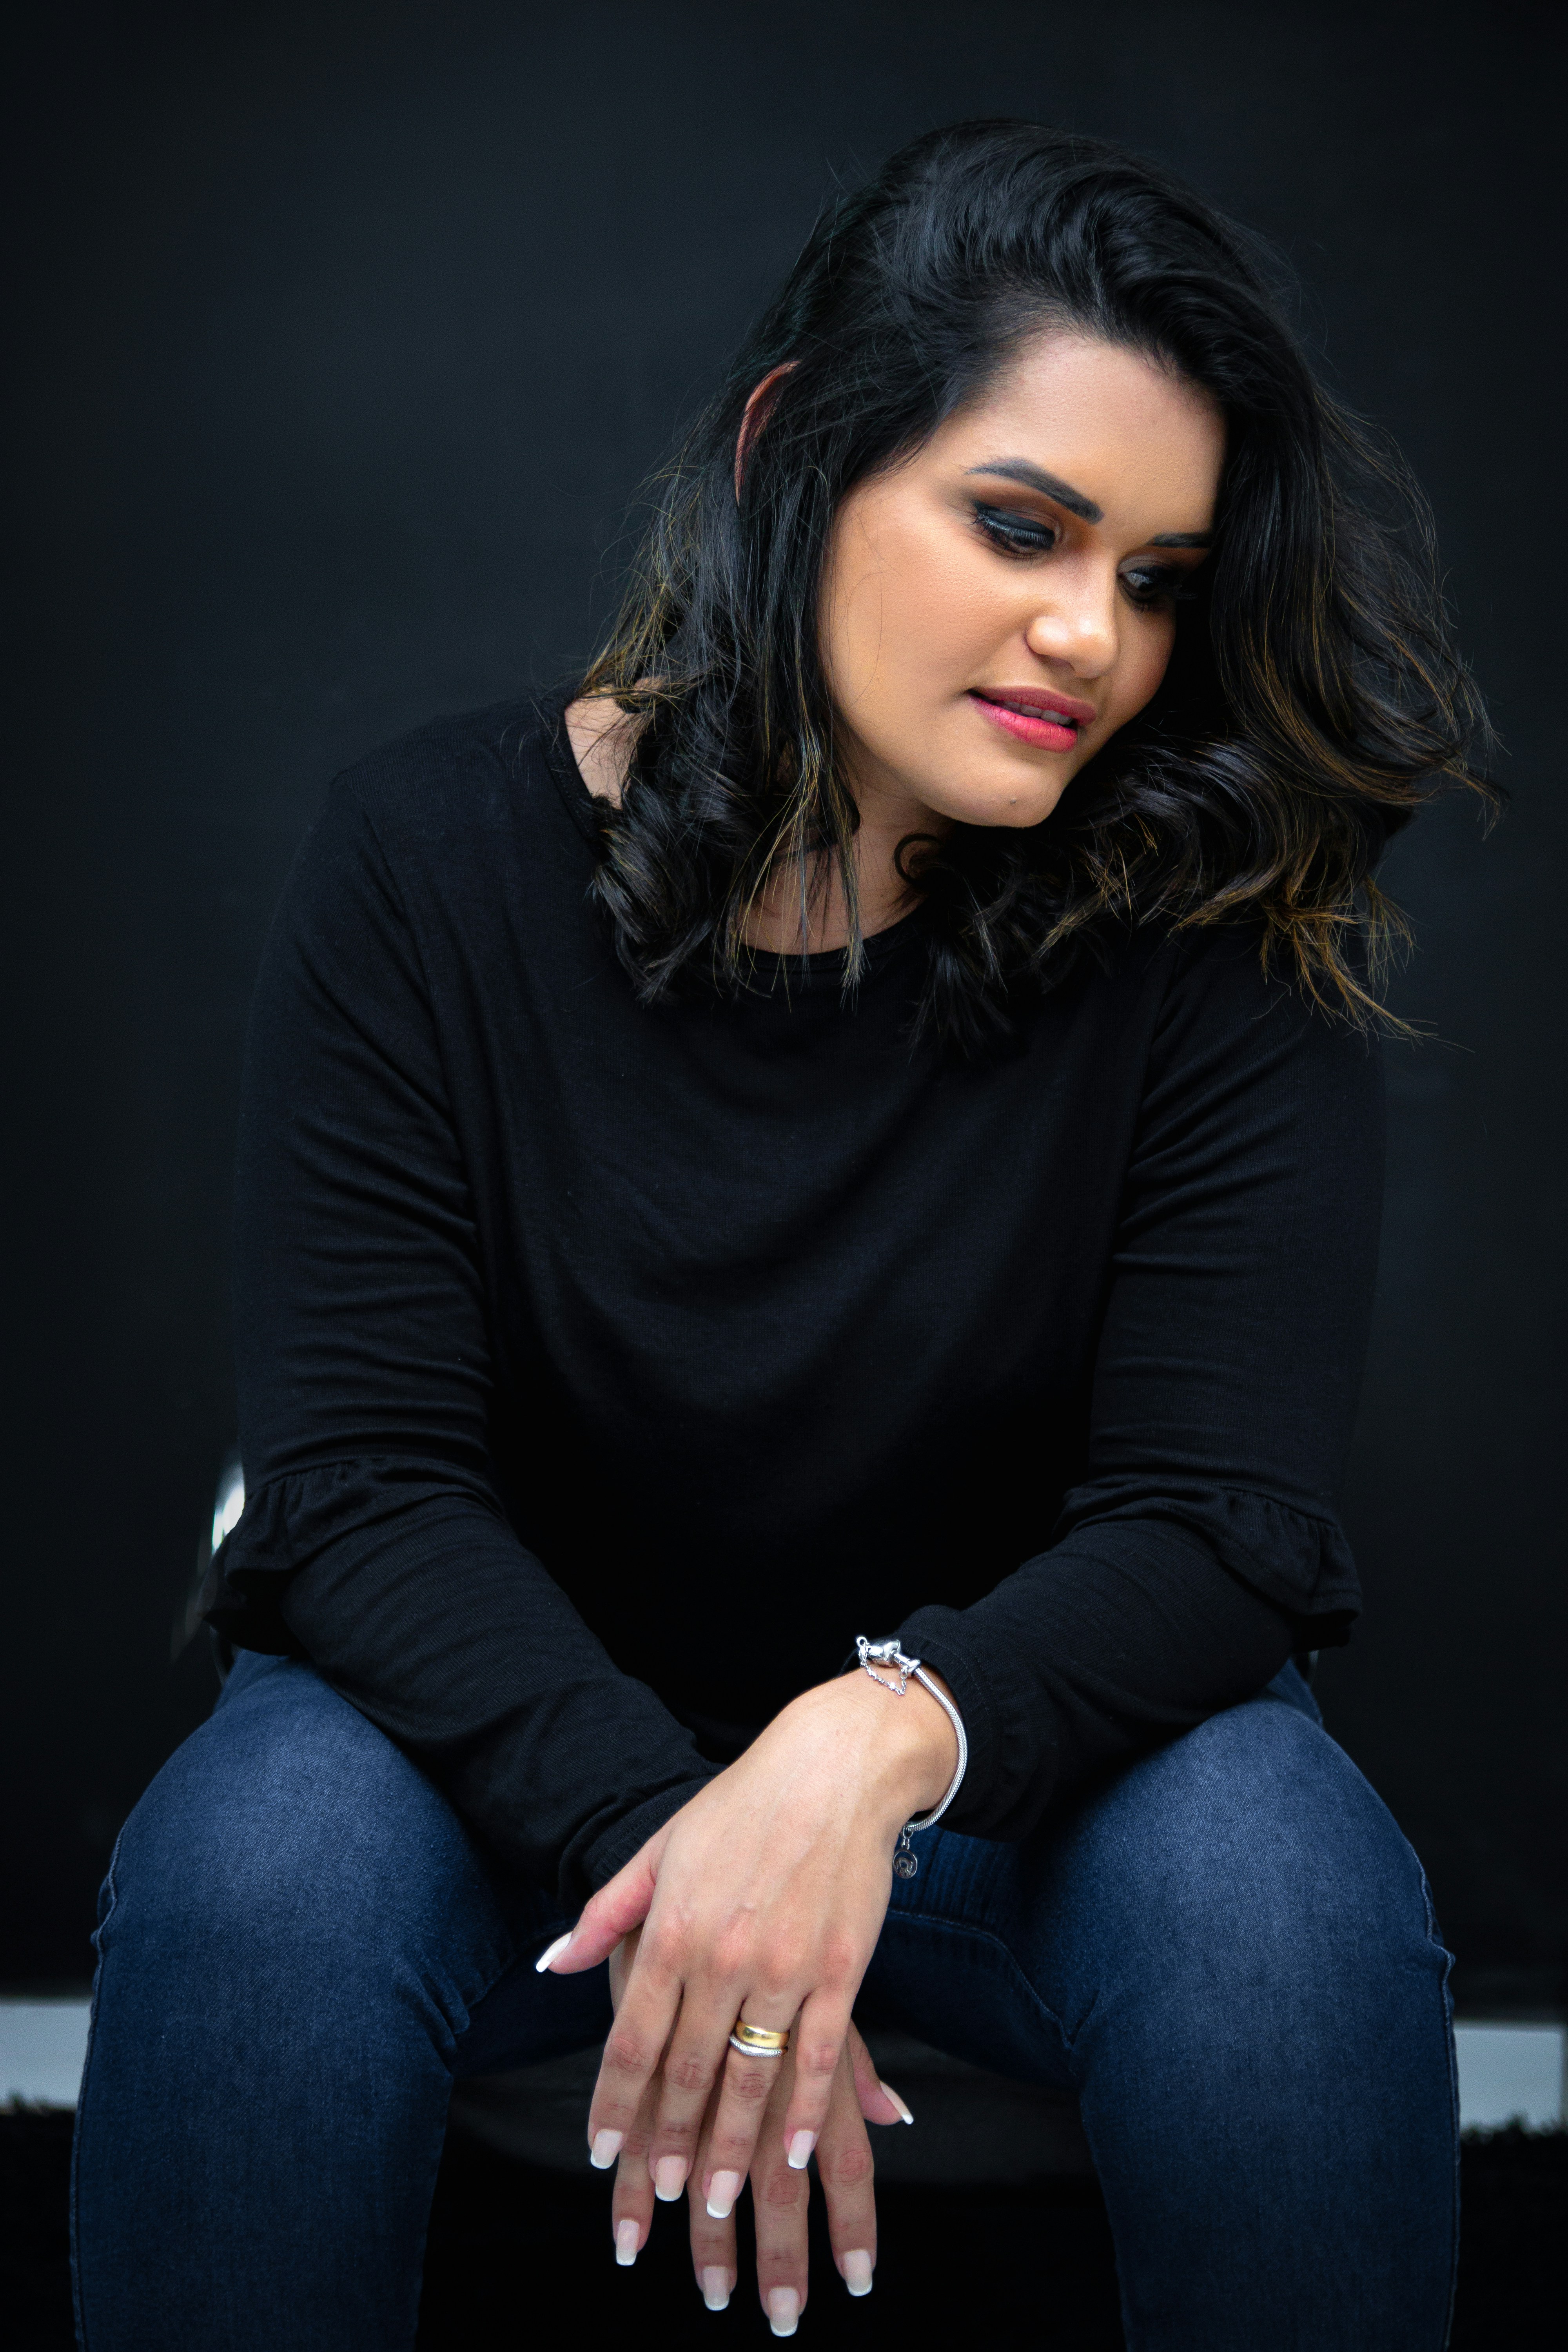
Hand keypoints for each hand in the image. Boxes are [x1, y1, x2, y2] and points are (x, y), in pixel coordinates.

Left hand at [545, 1665, 953, 2219]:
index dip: (613, 2101)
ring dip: (729, 2146)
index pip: (632, 2037)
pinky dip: (805, 2112)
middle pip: (687, 2071)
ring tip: (712, 2200)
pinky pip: (821, 2056)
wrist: (834, 1766)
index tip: (599, 2153)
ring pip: (751, 2076)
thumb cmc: (741, 1806)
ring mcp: (786, 1967)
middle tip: (655, 2196)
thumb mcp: (660, 1849)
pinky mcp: (842, 1970)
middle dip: (667, 2142)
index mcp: (672, 1929)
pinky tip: (792, 2153)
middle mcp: (723, 1955)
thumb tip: (554, 1963)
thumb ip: (606, 1914)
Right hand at [606, 1930, 907, 2324]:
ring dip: (707, 2238)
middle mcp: (769, 2057)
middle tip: (778, 2320)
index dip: (855, 2223)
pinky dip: (636, 2177)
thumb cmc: (790, 1908)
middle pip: (780, 2185)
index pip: (845, 2159)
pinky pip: (647, 2123)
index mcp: (818, 2048)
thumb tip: (897, 2116)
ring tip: (713, 2296)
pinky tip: (637, 2223)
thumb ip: (852, 2060)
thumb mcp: (829, 1981)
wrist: (743, 1820)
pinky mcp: (654, 2023)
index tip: (860, 2285)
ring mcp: (707, 2046)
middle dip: (779, 2257)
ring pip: (707, 2166)